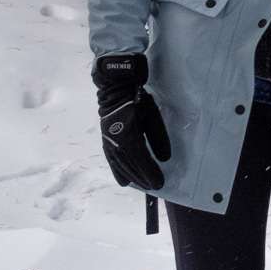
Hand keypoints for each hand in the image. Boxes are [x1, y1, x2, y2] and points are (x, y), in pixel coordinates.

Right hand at [92, 53, 172, 190]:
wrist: (115, 82)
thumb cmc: (137, 96)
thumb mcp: (152, 114)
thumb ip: (158, 136)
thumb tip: (165, 158)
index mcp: (127, 131)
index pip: (139, 156)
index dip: (148, 171)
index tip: (159, 183)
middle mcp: (114, 137)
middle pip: (128, 163)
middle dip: (142, 176)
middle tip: (155, 187)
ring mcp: (108, 137)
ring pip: (118, 163)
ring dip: (131, 176)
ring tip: (142, 186)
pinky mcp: (105, 137)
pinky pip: (111, 158)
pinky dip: (118, 170)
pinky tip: (124, 181)